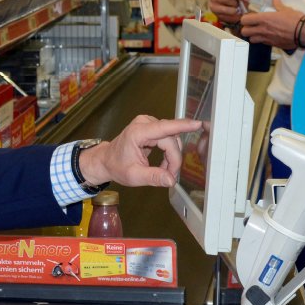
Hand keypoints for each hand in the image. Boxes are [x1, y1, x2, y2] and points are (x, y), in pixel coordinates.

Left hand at [76, 115, 201, 188]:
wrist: (106, 160)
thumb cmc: (117, 167)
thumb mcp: (134, 176)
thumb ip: (153, 177)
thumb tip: (171, 180)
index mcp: (138, 132)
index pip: (164, 128)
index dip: (182, 126)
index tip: (197, 124)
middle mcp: (144, 123)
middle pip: (171, 139)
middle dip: (174, 158)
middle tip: (170, 176)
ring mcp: (148, 123)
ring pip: (172, 139)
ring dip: (171, 156)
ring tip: (163, 170)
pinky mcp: (152, 127)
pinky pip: (168, 138)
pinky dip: (168, 152)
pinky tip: (162, 163)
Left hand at [239, 0, 304, 50]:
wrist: (304, 32)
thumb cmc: (295, 19)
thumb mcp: (286, 9)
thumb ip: (278, 4)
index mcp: (264, 19)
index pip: (245, 20)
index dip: (245, 18)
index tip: (249, 17)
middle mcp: (263, 29)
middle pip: (244, 32)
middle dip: (246, 28)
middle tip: (251, 25)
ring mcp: (267, 38)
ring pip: (251, 40)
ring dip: (253, 36)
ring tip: (258, 32)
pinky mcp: (273, 45)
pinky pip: (262, 43)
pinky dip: (262, 40)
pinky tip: (268, 36)